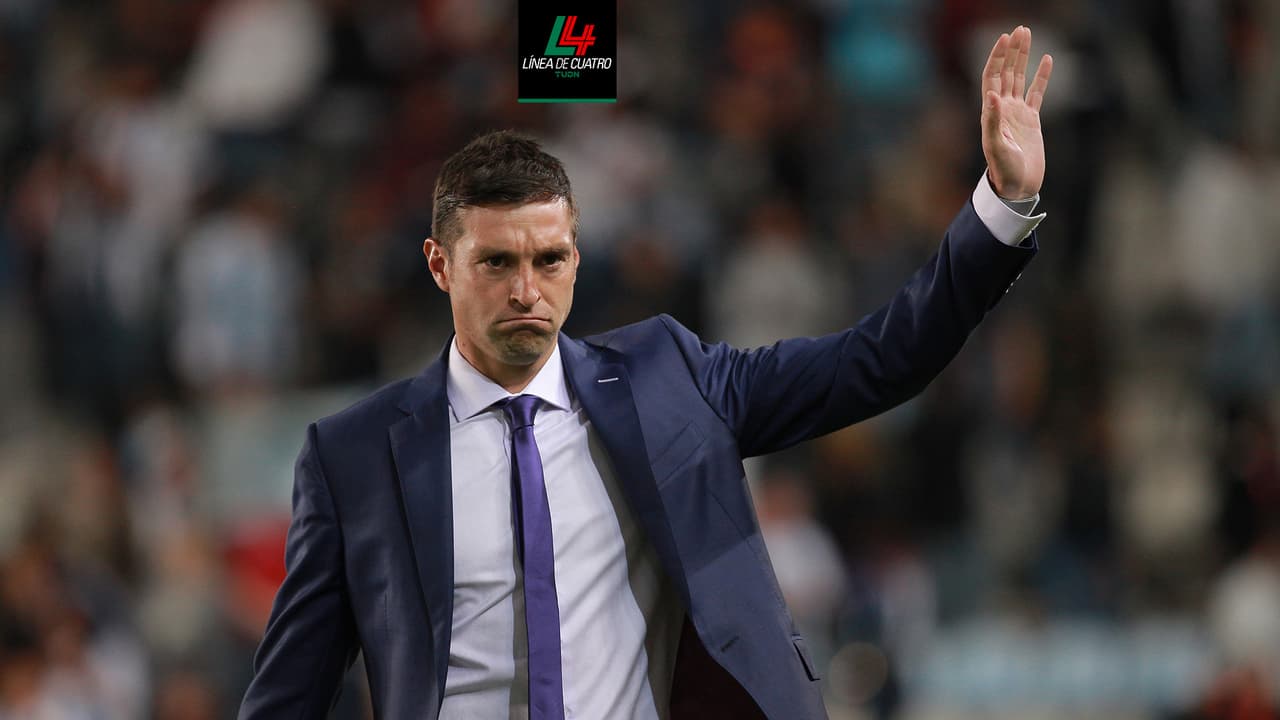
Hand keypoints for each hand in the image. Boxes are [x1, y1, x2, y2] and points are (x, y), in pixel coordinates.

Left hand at [980, 26, 1052, 198]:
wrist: (1017, 187)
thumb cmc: (1004, 170)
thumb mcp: (996, 146)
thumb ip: (993, 121)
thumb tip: (991, 95)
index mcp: (990, 113)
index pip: (991, 77)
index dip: (996, 57)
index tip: (1004, 38)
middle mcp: (1002, 109)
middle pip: (1006, 72)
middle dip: (1011, 51)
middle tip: (1019, 30)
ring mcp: (1017, 113)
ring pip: (1020, 78)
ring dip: (1023, 57)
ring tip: (1027, 35)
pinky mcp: (1031, 120)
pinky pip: (1037, 93)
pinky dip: (1042, 76)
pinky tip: (1047, 60)